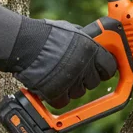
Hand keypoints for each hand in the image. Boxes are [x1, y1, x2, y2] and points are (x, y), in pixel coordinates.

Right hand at [0, 2, 117, 107]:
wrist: (22, 43)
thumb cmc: (44, 34)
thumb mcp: (72, 31)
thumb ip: (85, 41)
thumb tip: (95, 42)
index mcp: (91, 49)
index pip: (109, 66)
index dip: (104, 70)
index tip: (101, 71)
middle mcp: (84, 65)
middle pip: (94, 82)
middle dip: (85, 79)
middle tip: (73, 73)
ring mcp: (71, 80)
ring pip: (78, 93)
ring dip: (70, 88)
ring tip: (58, 76)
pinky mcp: (56, 92)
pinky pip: (63, 102)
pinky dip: (57, 97)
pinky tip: (50, 87)